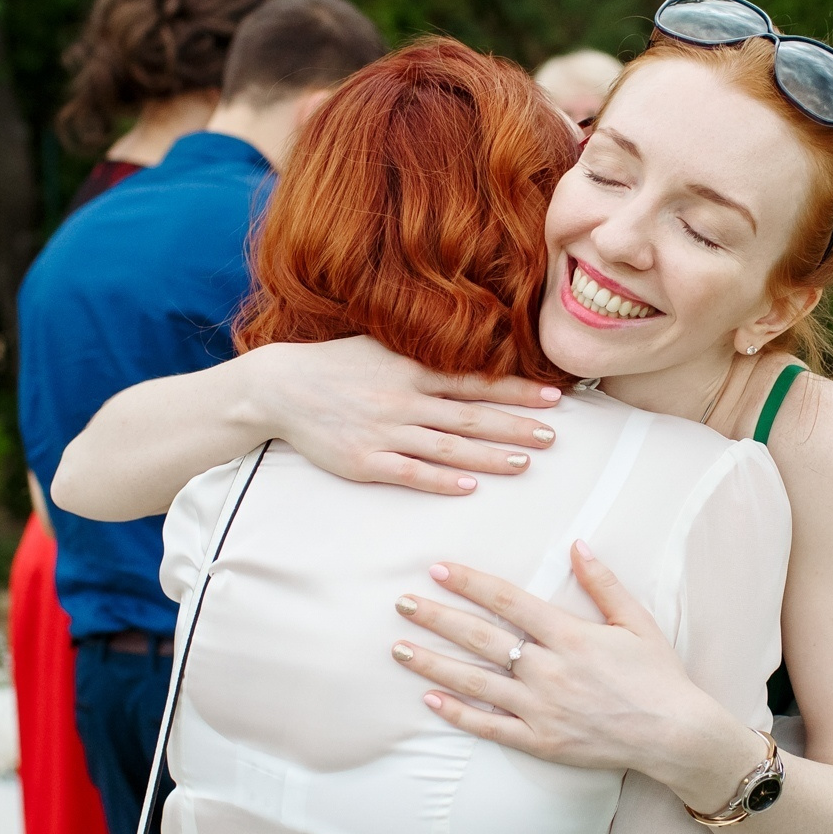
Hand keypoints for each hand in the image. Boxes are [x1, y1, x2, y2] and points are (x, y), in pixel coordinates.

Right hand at [259, 336, 563, 495]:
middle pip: (471, 417)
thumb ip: (422, 354)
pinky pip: (410, 473)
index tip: (553, 398)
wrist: (279, 388)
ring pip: (448, 448)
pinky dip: (441, 481)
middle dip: (515, 427)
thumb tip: (468, 353)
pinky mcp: (364, 461)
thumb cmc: (335, 365)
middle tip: (552, 437)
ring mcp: (385, 432)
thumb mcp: (380, 346)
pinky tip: (470, 487)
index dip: (517, 390)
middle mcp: (403, 399)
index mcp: (411, 369)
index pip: (475, 382)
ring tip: (523, 464)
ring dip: (489, 458)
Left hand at [387, 542, 763, 811]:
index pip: (508, 601)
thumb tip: (577, 544)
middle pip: (481, 638)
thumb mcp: (637, 622)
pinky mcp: (540, 741)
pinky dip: (458, 714)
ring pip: (475, 682)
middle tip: (403, 603)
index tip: (439, 569)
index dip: (470, 583)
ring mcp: (540, 708)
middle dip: (437, 618)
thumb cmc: (659, 676)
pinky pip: (490, 727)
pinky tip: (429, 700)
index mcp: (569, 636)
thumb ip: (603, 583)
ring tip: (399, 648)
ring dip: (433, 663)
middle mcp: (548, 670)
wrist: (675, 735)